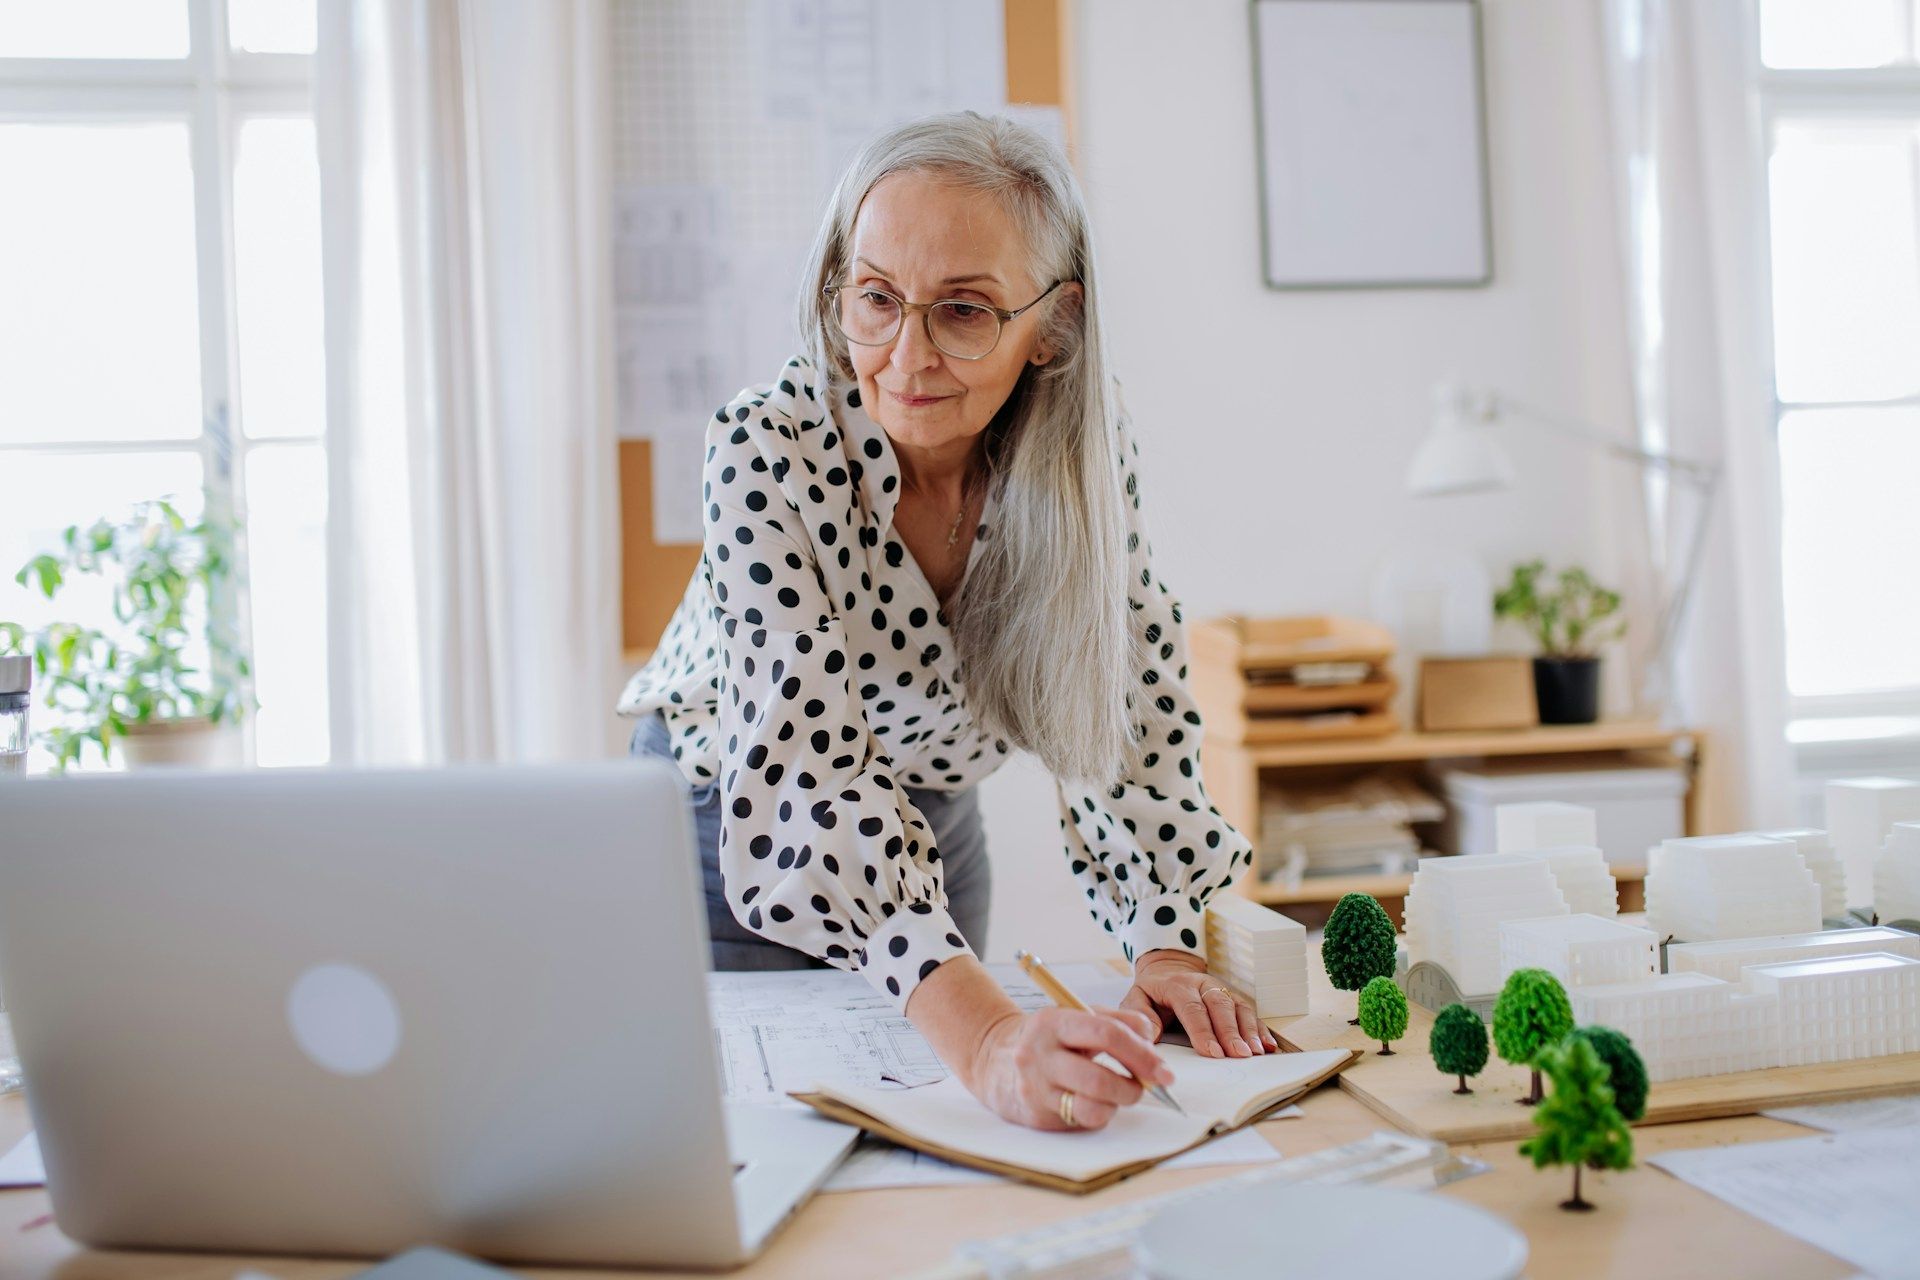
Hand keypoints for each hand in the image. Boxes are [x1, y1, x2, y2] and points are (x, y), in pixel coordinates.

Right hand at [964, 1006, 1172, 1131]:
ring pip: (1093, 1107)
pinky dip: (1100, 1113)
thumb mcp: (1076, 1016)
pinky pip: (1082, 1121)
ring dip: (1118, 1103)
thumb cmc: (1049, 1038)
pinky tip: (1097, 1101)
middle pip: (1100, 1078)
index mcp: (1053, 1022)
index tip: (1162, 1070)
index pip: (1106, 1034)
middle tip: (1149, 1086)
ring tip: (1120, 1092)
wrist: (994, 1059)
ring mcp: (1035, 1088)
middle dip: (1135, 1086)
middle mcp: (1040, 1055)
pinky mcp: (1036, 1115)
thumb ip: (1117, 1020)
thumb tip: (1150, 1038)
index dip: (1141, 1054)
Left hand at [1121, 949, 1278, 1058]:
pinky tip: (1268, 1045)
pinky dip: (1260, 1029)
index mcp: (1178, 985)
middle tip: (1240, 1055)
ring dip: (1249, 1031)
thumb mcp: (1136, 998)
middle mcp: (1203, 985)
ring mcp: (1221, 990)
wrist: (1167, 970)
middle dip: (1231, 1032)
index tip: (1212, 1052)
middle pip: (1220, 1007)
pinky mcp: (1232, 998)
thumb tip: (1150, 1036)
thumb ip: (1139, 1015)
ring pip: (1239, 1008)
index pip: (1192, 1009)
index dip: (1203, 1031)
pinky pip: (1249, 1012)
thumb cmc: (1152, 992)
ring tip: (1257, 1052)